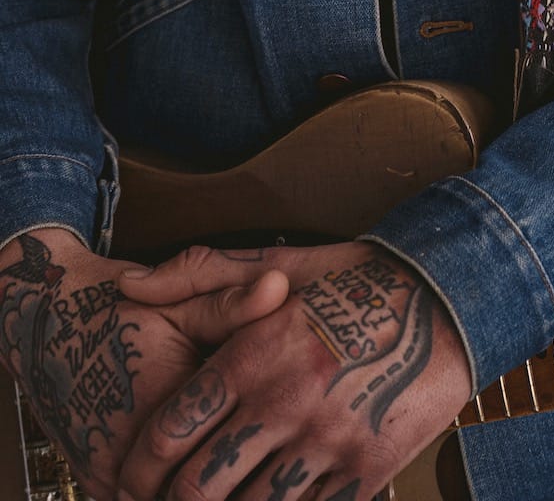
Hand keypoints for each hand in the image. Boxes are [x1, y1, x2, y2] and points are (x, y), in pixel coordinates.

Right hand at [0, 227, 288, 500]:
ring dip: (203, 485)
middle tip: (264, 460)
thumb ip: (232, 304)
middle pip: (200, 486)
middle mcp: (130, 447)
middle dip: (233, 477)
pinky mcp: (96, 481)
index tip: (287, 437)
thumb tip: (281, 288)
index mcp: (164, 401)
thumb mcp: (182, 301)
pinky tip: (199, 465)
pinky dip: (170, 491)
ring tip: (236, 463)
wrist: (52, 326)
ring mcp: (109, 471)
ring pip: (170, 499)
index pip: (226, 445)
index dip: (258, 445)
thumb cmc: (126, 311)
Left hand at [116, 240, 473, 499]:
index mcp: (255, 352)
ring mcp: (328, 442)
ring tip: (227, 500)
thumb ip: (201, 274)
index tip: (134, 479)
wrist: (449, 299)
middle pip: (200, 489)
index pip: (171, 430)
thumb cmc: (357, 280)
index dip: (141, 468)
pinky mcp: (366, 471)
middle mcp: (285, 402)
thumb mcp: (282, 263)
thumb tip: (128, 286)